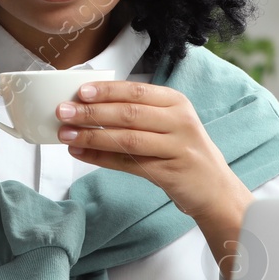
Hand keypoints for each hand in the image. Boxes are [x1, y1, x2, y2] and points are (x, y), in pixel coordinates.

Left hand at [55, 80, 251, 239]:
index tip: (80, 91)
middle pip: (129, 114)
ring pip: (127, 139)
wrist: (214, 188)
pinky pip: (128, 164)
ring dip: (92, 136)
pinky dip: (101, 159)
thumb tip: (90, 104)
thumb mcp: (170, 122)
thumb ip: (139, 111)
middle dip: (92, 112)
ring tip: (66, 134)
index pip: (136, 91)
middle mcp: (179, 122)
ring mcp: (177, 148)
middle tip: (63, 112)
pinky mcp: (170, 173)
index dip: (107, 91)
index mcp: (176, 102)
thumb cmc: (183, 150)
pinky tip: (81, 155)